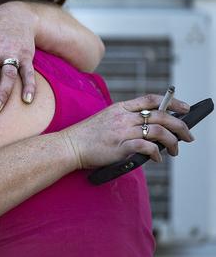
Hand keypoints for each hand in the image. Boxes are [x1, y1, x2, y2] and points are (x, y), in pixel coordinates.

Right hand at [62, 94, 193, 168]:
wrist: (69, 146)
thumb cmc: (87, 136)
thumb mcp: (106, 119)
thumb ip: (126, 120)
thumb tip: (150, 129)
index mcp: (120, 108)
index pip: (151, 99)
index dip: (172, 102)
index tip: (184, 108)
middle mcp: (123, 117)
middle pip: (160, 116)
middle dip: (180, 125)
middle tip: (188, 135)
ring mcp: (122, 131)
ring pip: (158, 131)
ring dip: (172, 142)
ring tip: (175, 150)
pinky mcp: (120, 147)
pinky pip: (146, 147)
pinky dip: (156, 153)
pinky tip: (157, 158)